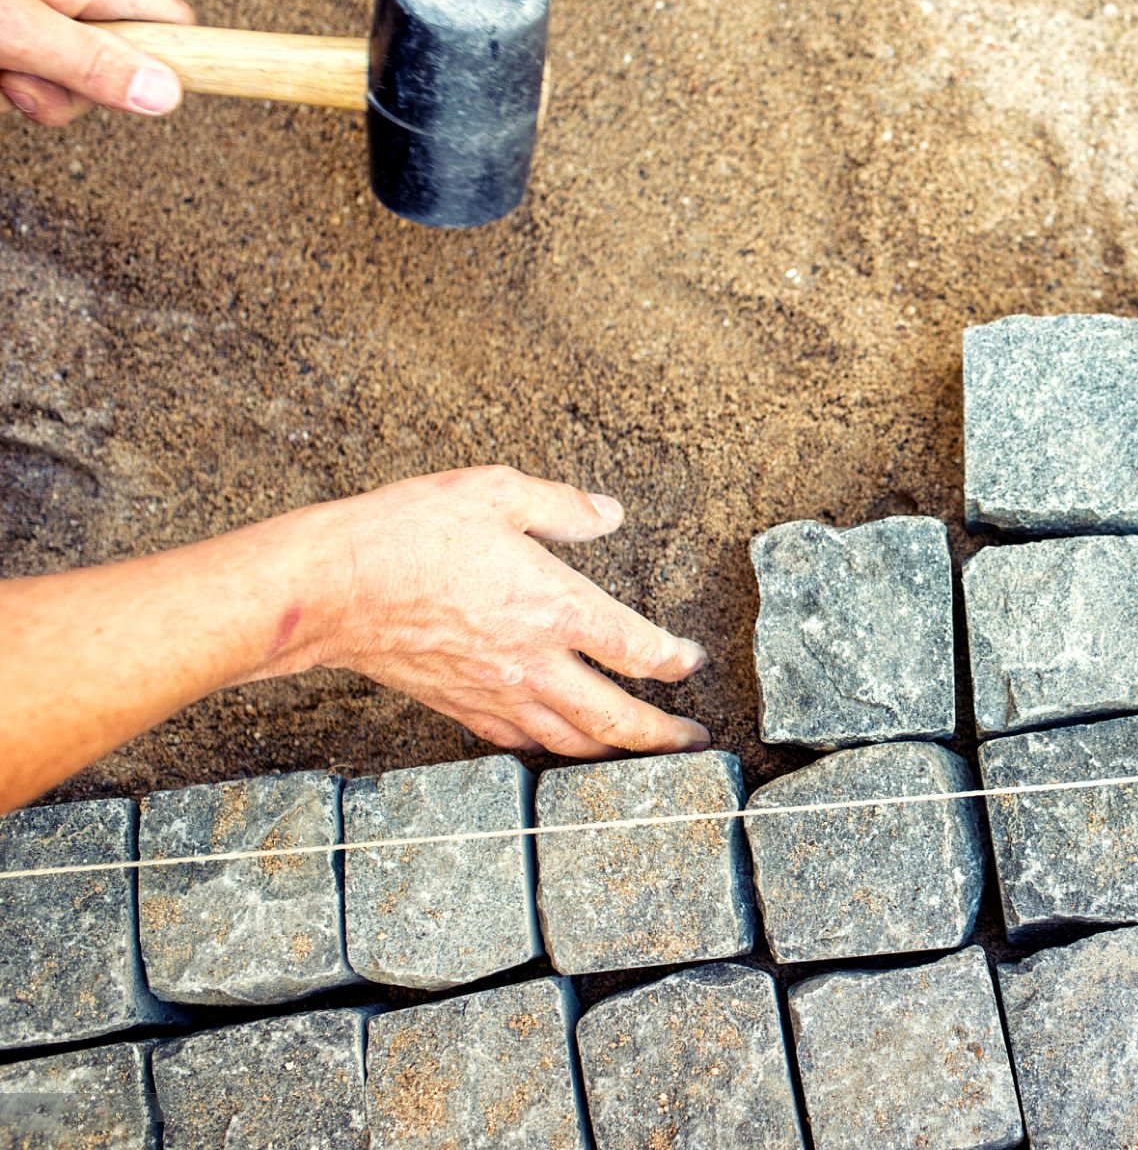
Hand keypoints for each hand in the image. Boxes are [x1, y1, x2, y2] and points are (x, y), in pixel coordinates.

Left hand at [0, 0, 193, 125]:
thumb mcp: (17, 31)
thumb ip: (91, 66)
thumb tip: (166, 96)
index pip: (178, 27)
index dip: (168, 70)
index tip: (143, 101)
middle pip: (114, 64)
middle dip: (67, 93)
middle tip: (19, 80)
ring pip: (63, 71)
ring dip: (23, 87)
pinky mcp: (7, 8)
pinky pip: (25, 59)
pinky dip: (0, 72)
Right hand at [286, 466, 711, 758]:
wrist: (330, 589)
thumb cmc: (409, 532)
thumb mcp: (496, 492)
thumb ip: (562, 505)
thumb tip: (608, 512)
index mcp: (557, 607)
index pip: (638, 649)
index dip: (676, 660)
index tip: (692, 661)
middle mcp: (534, 663)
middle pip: (616, 718)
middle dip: (663, 738)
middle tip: (696, 745)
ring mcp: (495, 693)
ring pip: (570, 741)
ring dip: (613, 752)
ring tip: (642, 755)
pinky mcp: (458, 707)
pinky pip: (518, 741)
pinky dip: (551, 749)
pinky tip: (560, 745)